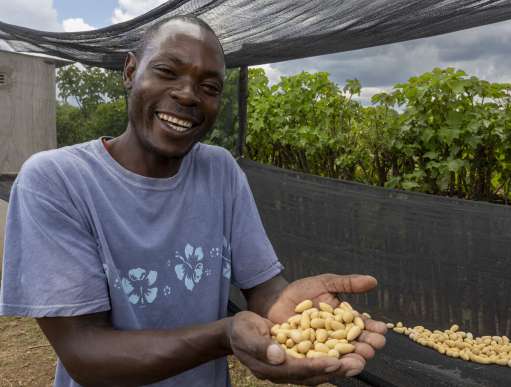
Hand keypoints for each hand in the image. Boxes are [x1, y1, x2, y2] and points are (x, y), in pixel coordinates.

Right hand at [228, 310, 369, 384]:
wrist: (238, 330)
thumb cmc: (240, 330)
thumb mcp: (245, 334)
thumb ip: (261, 346)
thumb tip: (279, 356)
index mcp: (271, 368)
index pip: (298, 370)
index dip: (317, 366)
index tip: (336, 362)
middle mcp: (285, 372)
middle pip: (315, 374)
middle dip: (338, 369)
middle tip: (360, 362)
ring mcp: (292, 366)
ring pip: (320, 368)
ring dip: (341, 364)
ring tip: (362, 356)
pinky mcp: (298, 357)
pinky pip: (319, 358)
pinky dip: (335, 354)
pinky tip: (350, 347)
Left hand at [267, 274, 386, 374]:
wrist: (275, 300)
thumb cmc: (301, 291)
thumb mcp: (325, 283)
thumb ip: (348, 284)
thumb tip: (373, 280)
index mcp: (343, 322)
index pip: (362, 327)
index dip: (373, 329)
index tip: (382, 330)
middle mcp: (335, 338)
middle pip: (354, 345)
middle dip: (365, 347)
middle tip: (372, 348)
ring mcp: (321, 348)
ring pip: (339, 356)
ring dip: (350, 360)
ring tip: (359, 361)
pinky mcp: (306, 356)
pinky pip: (317, 361)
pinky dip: (325, 363)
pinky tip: (333, 365)